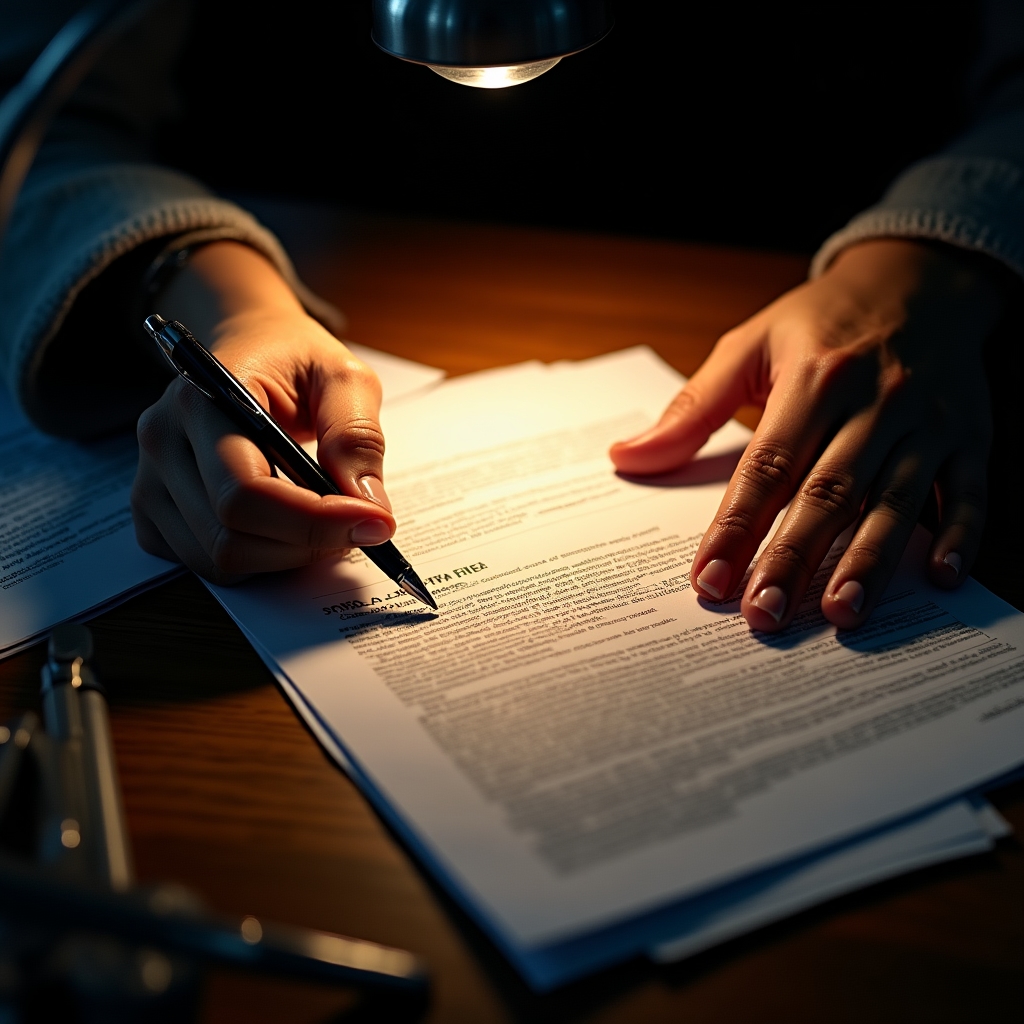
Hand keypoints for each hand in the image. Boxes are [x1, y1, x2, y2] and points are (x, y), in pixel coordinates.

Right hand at [131, 243, 394, 582]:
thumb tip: (368, 505)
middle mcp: (164, 441)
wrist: (248, 344)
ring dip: (287, 556)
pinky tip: (287, 528)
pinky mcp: (154, 511)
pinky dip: (258, 560)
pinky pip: (205, 564)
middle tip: (361, 525)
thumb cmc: (293, 357)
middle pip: (231, 535)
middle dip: (309, 543)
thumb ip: (356, 435)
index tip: (373, 522)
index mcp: (201, 398)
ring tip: (327, 524)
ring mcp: (150, 480)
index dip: (313, 521)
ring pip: (220, 558)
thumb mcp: (343, 376)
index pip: (244, 490)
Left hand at [610, 239, 1004, 630]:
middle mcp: (874, 400)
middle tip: (761, 614)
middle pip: (827, 492)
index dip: (736, 525)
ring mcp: (928, 420)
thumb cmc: (823, 321)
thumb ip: (691, 409)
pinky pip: (968, 490)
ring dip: (867, 560)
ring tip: (838, 613)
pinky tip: (938, 579)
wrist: (920, 279)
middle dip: (792, 558)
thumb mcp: (751, 346)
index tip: (708, 579)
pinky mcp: (971, 435)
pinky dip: (959, 535)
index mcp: (813, 377)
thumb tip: (625, 458)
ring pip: (894, 500)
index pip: (767, 465)